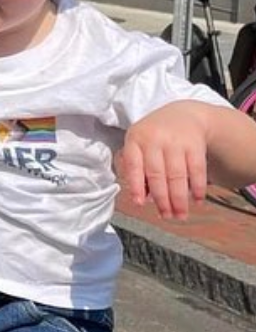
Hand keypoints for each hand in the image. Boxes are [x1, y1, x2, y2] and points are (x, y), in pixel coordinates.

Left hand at [118, 101, 209, 219]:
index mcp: (135, 138)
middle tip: (166, 216)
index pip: (133, 164)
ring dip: (179, 199)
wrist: (183, 115)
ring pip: (177, 175)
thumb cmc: (155, 137)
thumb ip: (138, 168)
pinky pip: (197, 170)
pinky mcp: (195, 144)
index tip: (139, 204)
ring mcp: (175, 141)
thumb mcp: (140, 144)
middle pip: (157, 174)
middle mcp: (154, 138)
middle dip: (162, 199)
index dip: (136, 185)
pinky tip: (197, 200)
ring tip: (180, 215)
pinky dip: (197, 188)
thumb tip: (143, 198)